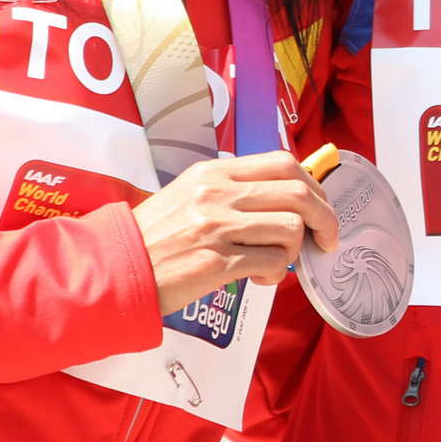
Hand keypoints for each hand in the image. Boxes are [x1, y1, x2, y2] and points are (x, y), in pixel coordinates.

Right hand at [135, 152, 338, 316]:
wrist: (115, 269)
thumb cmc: (154, 237)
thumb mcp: (190, 195)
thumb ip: (233, 191)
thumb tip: (283, 200)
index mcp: (214, 173)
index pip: (284, 163)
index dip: (314, 186)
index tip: (320, 207)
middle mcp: (218, 194)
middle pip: (298, 193)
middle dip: (324, 219)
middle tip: (325, 240)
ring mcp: (217, 227)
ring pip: (290, 228)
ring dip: (295, 251)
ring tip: (276, 261)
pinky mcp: (216, 263)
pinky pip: (271, 262)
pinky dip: (276, 273)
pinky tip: (260, 277)